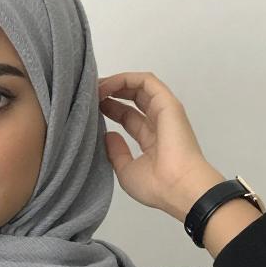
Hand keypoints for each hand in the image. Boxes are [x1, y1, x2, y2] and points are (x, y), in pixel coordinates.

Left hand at [98, 71, 221, 220]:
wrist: (177, 187)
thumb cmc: (156, 186)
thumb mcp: (126, 171)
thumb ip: (117, 153)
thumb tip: (109, 135)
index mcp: (152, 140)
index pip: (128, 117)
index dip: (110, 109)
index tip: (90, 108)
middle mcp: (159, 123)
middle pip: (133, 99)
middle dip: (110, 93)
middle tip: (89, 93)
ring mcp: (165, 111)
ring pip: (139, 87)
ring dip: (116, 83)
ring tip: (94, 87)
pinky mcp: (167, 103)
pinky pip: (145, 81)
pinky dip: (125, 79)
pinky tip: (106, 85)